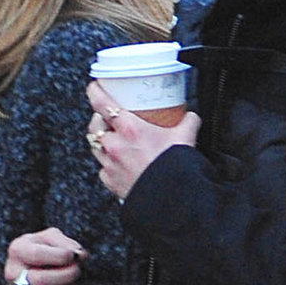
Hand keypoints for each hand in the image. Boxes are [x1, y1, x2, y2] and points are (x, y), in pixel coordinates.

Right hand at [6, 228, 86, 284]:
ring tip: (72, 278)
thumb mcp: (54, 237)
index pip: (36, 255)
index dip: (60, 256)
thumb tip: (80, 255)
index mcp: (17, 249)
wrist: (40, 261)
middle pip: (39, 280)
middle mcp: (13, 272)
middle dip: (66, 274)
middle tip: (77, 268)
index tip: (74, 255)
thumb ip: (67, 244)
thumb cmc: (47, 246)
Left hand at [87, 82, 200, 200]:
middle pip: (94, 125)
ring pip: (95, 146)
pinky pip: (103, 169)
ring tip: (113, 139)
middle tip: (107, 117)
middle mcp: (114, 145)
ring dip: (102, 141)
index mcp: (129, 129)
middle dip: (98, 119)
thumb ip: (187, 121)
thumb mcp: (185, 137)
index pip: (101, 103)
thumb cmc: (174, 168)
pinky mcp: (111, 181)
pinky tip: (119, 164)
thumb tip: (191, 116)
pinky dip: (109, 164)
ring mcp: (110, 164)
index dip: (95, 91)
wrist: (170, 198)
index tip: (95, 86)